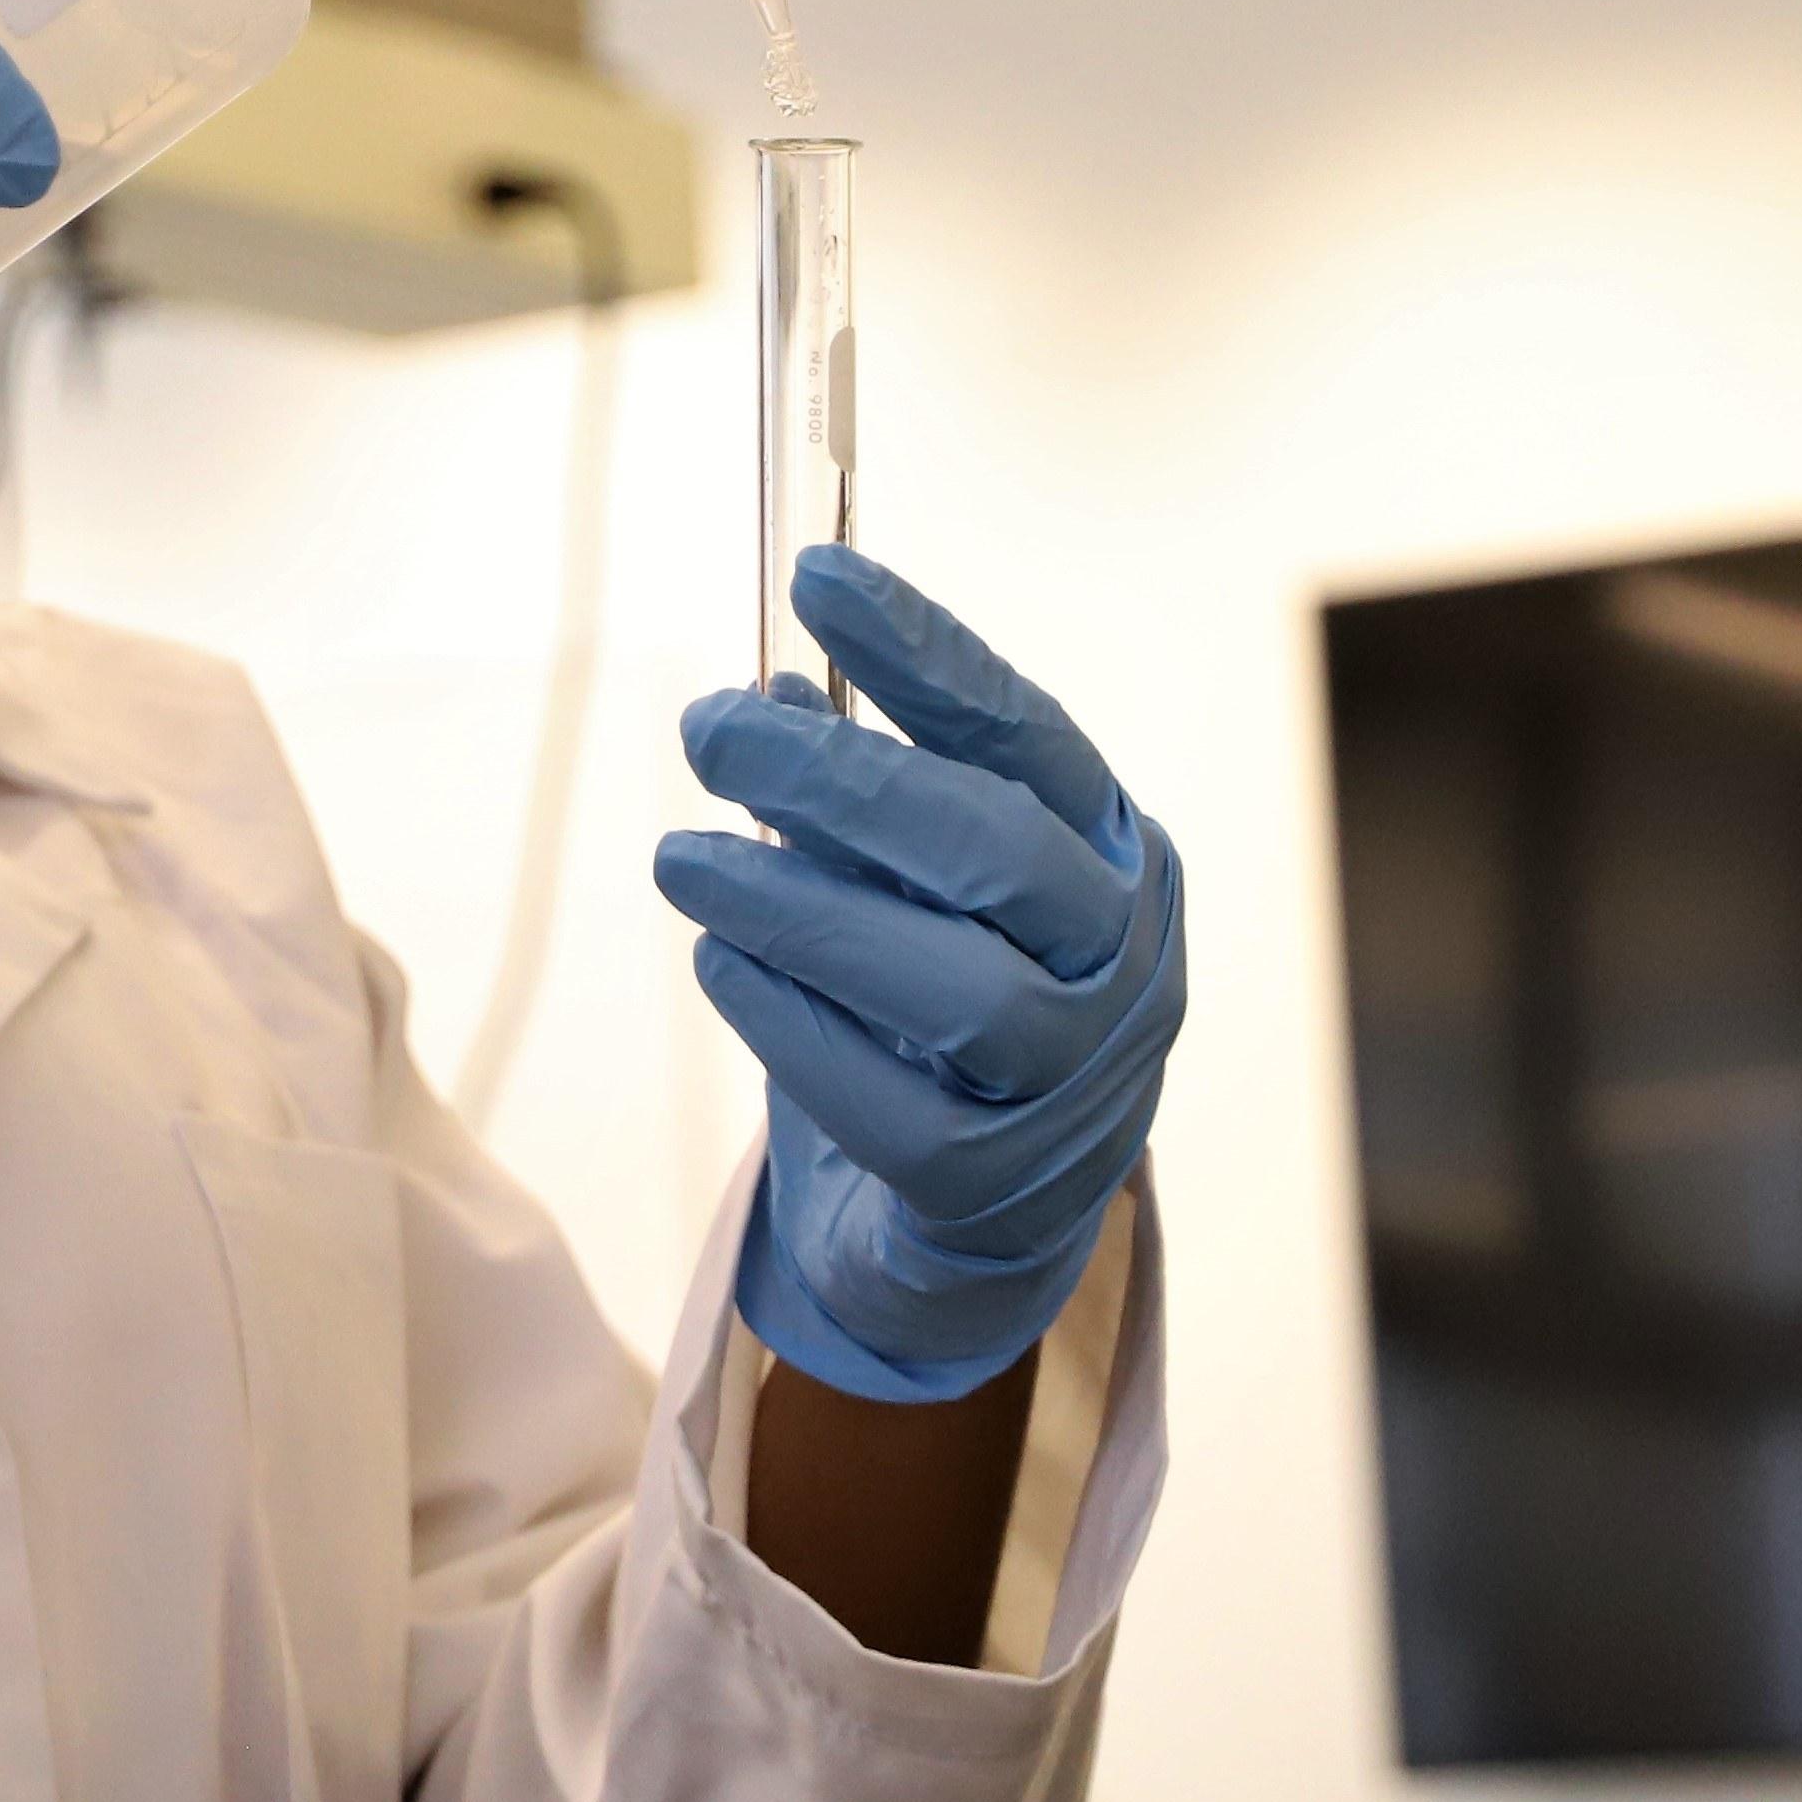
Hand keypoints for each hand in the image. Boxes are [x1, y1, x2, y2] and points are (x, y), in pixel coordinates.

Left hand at [660, 544, 1183, 1403]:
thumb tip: (766, 691)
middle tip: (708, 730)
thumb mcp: (929, 886)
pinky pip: (888, 1106)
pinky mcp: (996, 1191)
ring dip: (797, 907)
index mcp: (1115, 857)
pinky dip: (789, 1023)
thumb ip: (870, 798)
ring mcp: (1074, 1086)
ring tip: (678, 858)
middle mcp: (1123, 965)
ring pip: (951, 988)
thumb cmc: (947, 1011)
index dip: (924, 652)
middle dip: (839, 780)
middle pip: (991, 851)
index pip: (1026, 736)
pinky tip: (718, 964)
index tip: (818, 577)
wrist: (987, 1224)